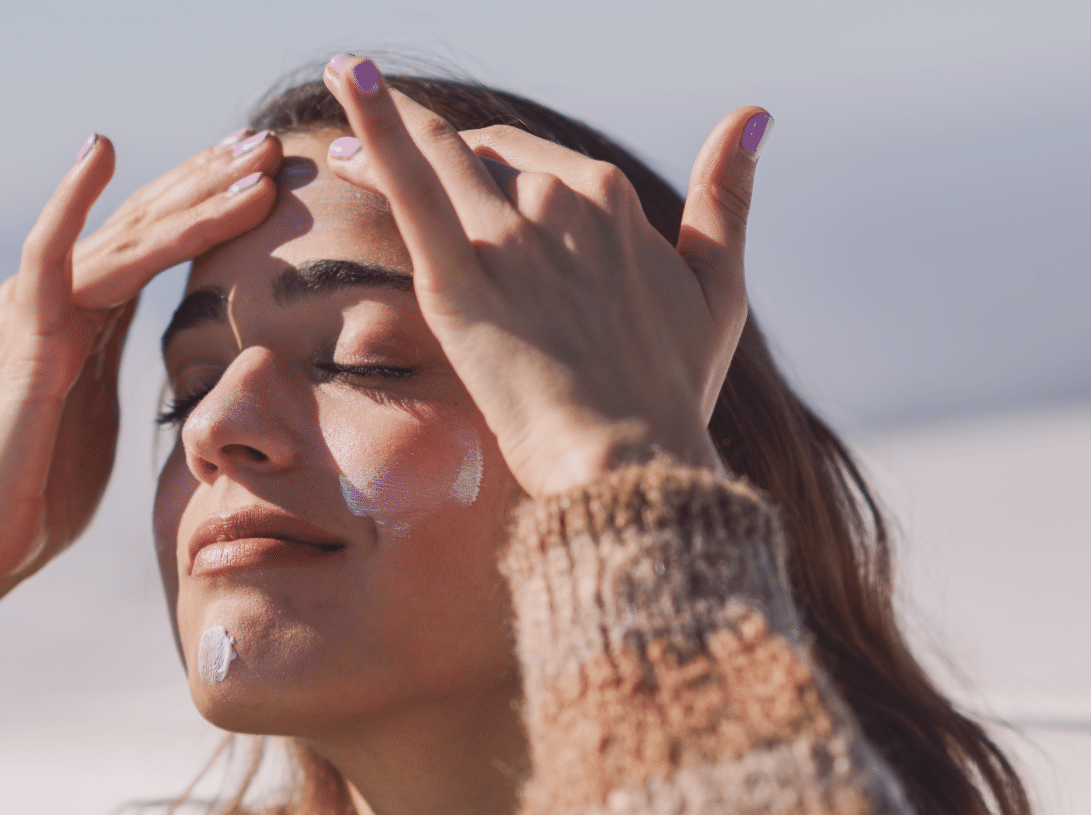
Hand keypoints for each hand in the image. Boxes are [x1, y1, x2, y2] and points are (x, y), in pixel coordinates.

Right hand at [0, 130, 281, 644]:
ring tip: (246, 161)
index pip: (155, 242)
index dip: (208, 203)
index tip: (265, 173)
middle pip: (144, 222)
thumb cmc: (38, 491)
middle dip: (209, 180)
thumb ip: (122, 367)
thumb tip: (175, 358)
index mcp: (84, 315)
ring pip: (123, 236)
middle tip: (269, 143)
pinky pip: (48, 257)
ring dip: (189, 196)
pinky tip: (100, 152)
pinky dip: (71, 201)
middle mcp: (58, 297)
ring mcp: (36, 312)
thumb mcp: (100, 414)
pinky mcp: (23, 340)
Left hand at [318, 55, 767, 496]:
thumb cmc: (673, 393)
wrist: (632, 462)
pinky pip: (411, 186)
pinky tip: (346, 76)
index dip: (487, 156)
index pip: (533, 160)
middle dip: (426, 142)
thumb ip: (728, 197)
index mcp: (613, 199)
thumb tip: (754, 116)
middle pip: (478, 156)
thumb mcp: (718, 288)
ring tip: (336, 110)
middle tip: (360, 142)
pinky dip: (376, 126)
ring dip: (381, 126)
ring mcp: (508, 238)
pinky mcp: (459, 281)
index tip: (452, 161)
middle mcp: (561, 201)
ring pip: (437, 158)